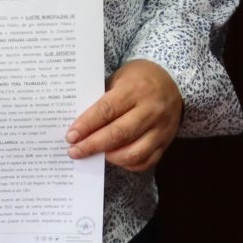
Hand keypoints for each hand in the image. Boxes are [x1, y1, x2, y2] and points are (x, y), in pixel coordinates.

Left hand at [66, 58, 183, 171]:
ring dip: (110, 158)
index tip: (71, 136)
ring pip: (134, 153)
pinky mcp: (166, 142)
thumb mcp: (119, 78)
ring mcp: (161, 128)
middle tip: (75, 152)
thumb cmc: (138, 78)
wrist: (172, 80)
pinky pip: (146, 161)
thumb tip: (80, 126)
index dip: (87, 125)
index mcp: (135, 89)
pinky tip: (115, 158)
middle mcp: (151, 110)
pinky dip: (128, 164)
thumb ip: (103, 101)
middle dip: (93, 146)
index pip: (107, 111)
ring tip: (95, 155)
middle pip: (119, 134)